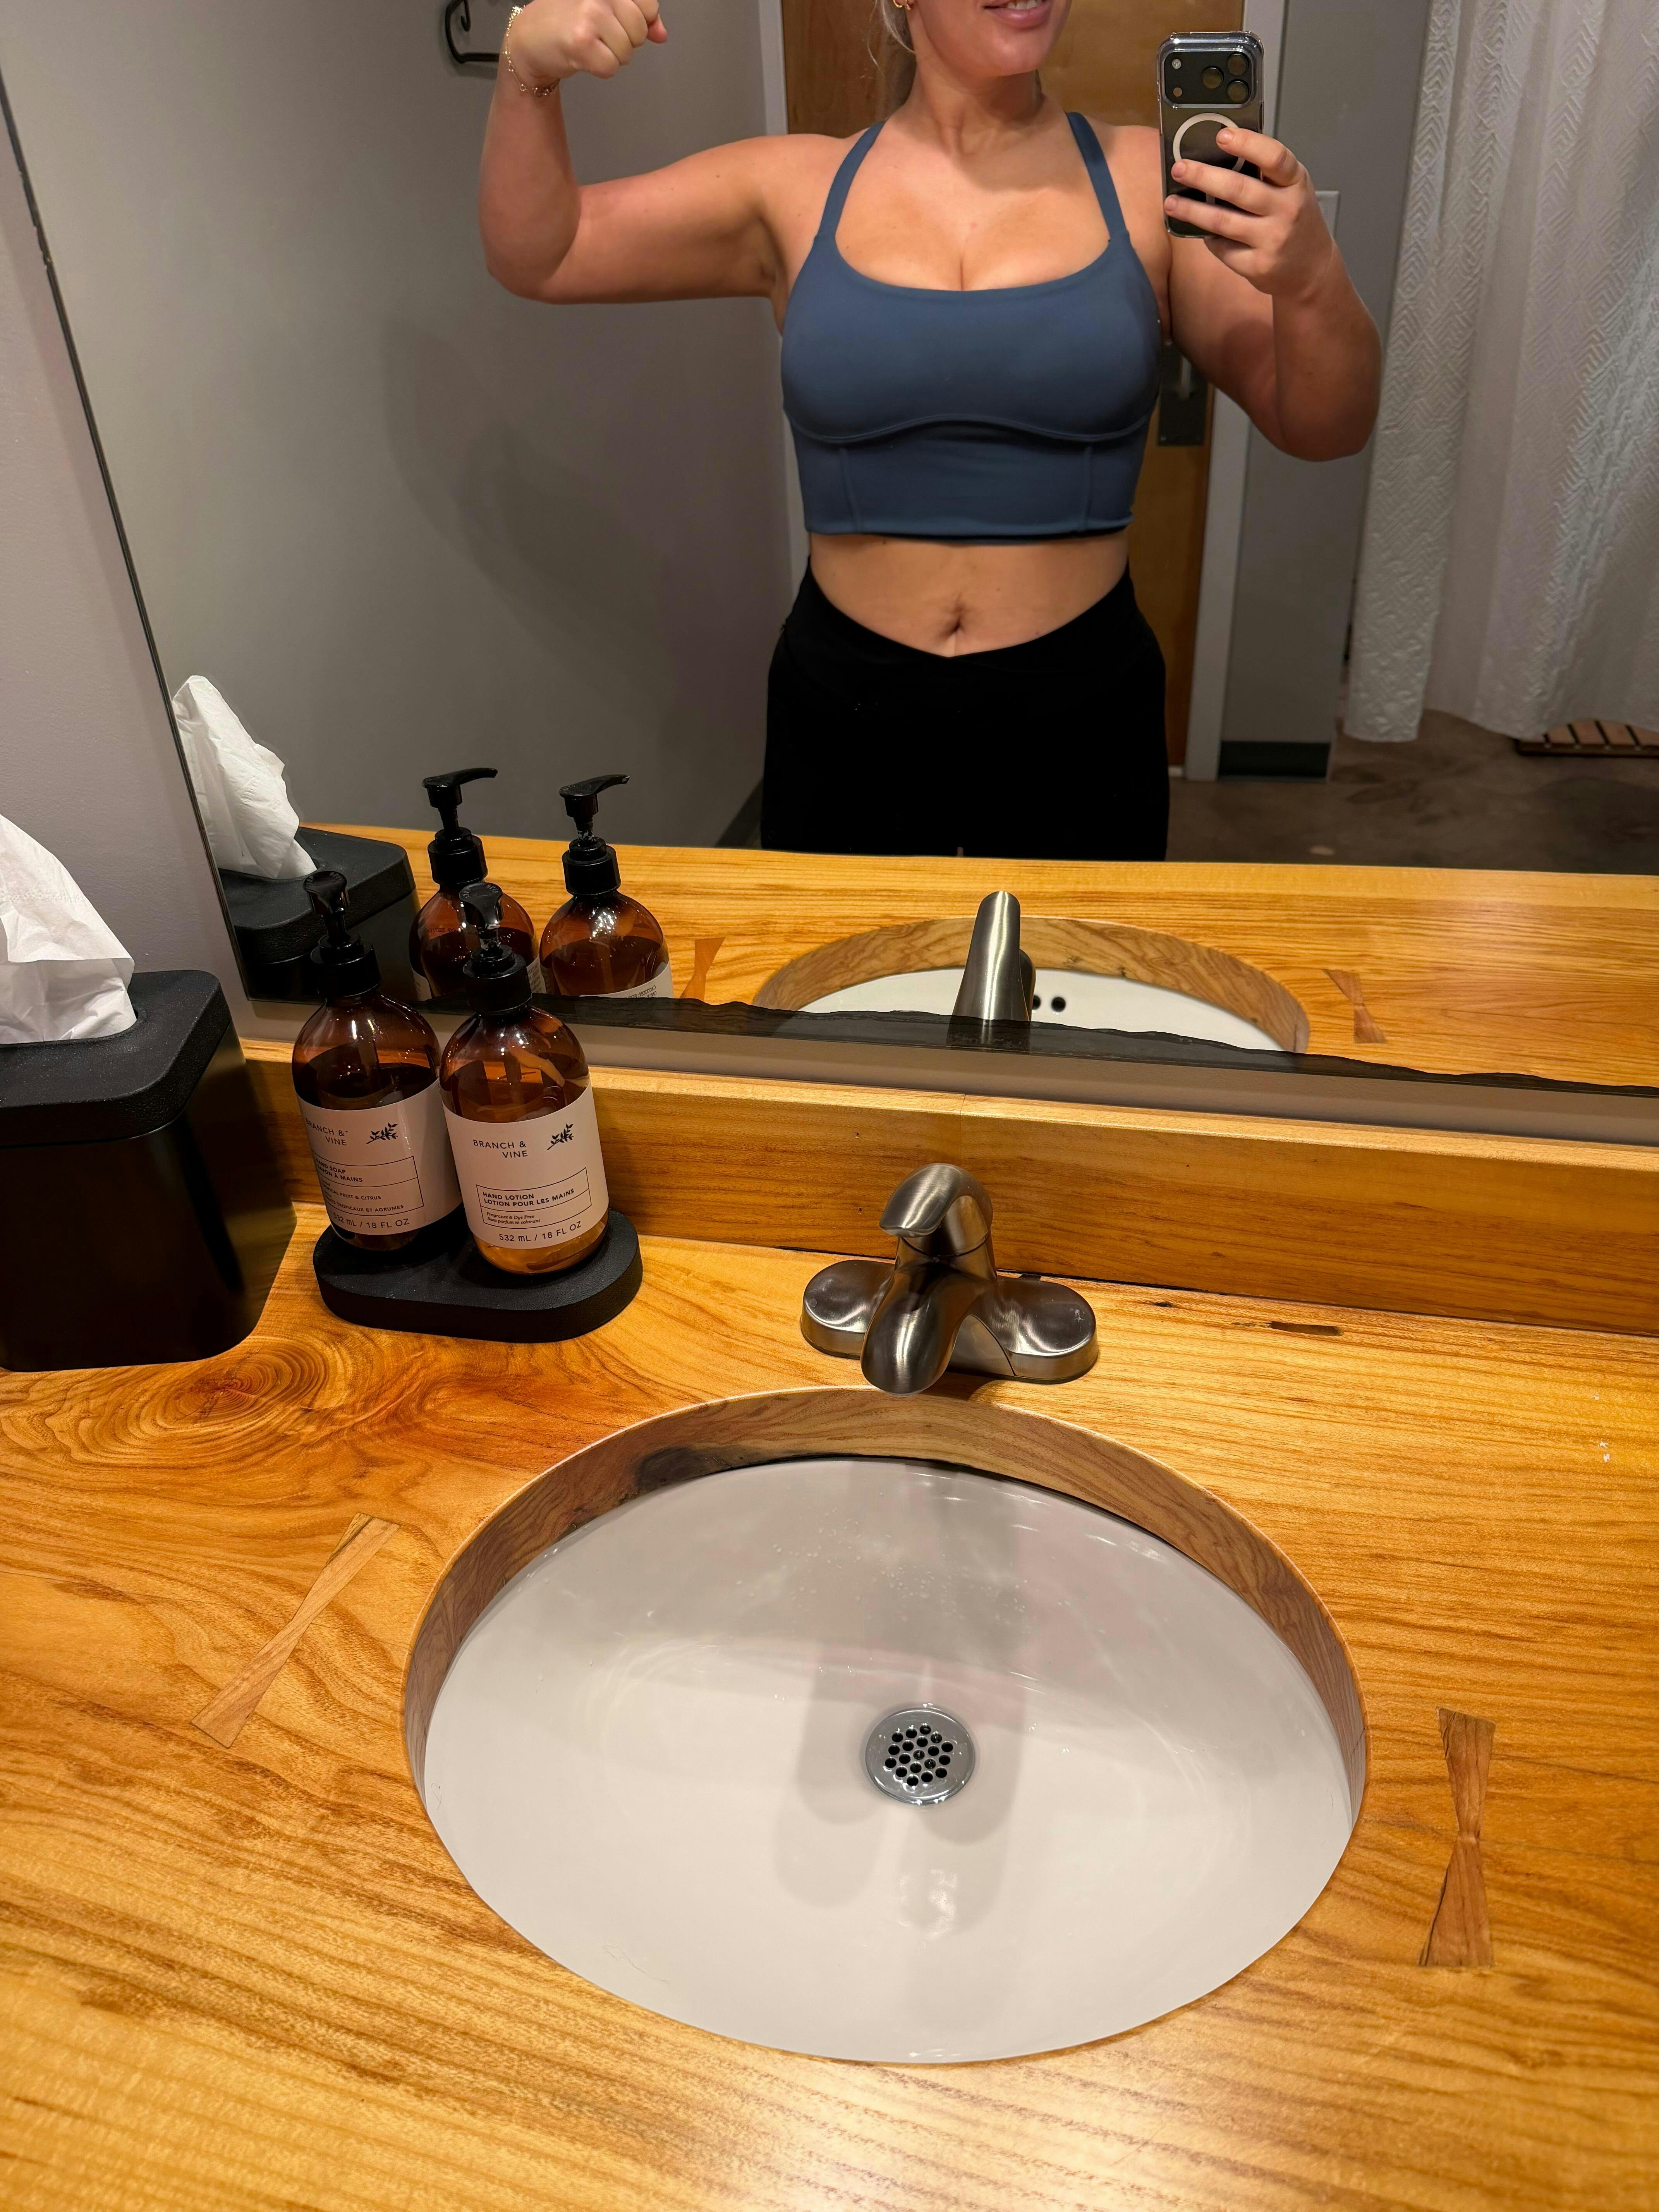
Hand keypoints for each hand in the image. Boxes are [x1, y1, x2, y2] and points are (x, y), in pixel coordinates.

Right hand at [506, 0, 666, 85]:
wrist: (529, 38)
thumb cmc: (566, 21)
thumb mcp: (604, 10)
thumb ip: (638, 17)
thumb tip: (661, 34)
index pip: (648, 5)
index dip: (641, 22)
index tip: (620, 23)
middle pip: (640, 30)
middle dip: (625, 41)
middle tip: (600, 36)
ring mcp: (590, 15)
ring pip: (627, 51)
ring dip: (612, 56)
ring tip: (590, 45)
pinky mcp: (582, 41)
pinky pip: (612, 66)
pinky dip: (601, 69)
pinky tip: (585, 57)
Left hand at [1167, 129, 1334, 301]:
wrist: (1312, 268)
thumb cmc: (1295, 219)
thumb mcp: (1291, 189)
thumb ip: (1265, 173)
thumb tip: (1219, 153)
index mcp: (1296, 182)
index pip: (1274, 157)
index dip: (1248, 144)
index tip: (1221, 135)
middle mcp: (1287, 210)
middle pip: (1239, 189)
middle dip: (1204, 177)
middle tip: (1179, 169)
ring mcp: (1272, 240)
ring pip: (1224, 222)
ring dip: (1192, 211)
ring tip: (1171, 203)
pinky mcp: (1258, 266)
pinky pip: (1223, 249)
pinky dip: (1209, 238)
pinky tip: (1198, 230)